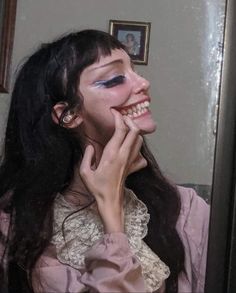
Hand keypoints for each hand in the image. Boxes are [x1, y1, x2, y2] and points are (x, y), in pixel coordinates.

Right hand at [79, 109, 146, 232]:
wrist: (111, 201)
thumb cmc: (97, 188)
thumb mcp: (84, 172)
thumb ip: (86, 156)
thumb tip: (90, 146)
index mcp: (112, 154)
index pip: (120, 129)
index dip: (118, 117)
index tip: (113, 112)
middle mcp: (124, 155)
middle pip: (135, 131)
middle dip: (129, 120)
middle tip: (121, 117)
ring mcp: (131, 161)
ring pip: (140, 140)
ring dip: (134, 132)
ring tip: (126, 128)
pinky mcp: (134, 167)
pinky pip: (141, 154)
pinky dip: (138, 148)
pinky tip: (130, 148)